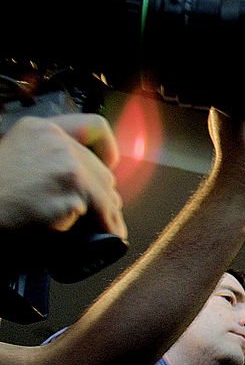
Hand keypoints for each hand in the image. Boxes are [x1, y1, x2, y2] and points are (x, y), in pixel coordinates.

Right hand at [0, 114, 124, 238]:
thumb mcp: (16, 161)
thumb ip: (46, 159)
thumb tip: (81, 178)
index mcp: (39, 129)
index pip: (94, 127)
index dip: (106, 149)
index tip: (109, 165)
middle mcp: (56, 140)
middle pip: (100, 168)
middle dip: (102, 192)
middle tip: (102, 213)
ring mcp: (66, 163)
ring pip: (105, 191)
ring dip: (107, 213)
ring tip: (108, 229)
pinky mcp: (72, 189)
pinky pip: (103, 212)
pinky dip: (107, 227)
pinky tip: (106, 237)